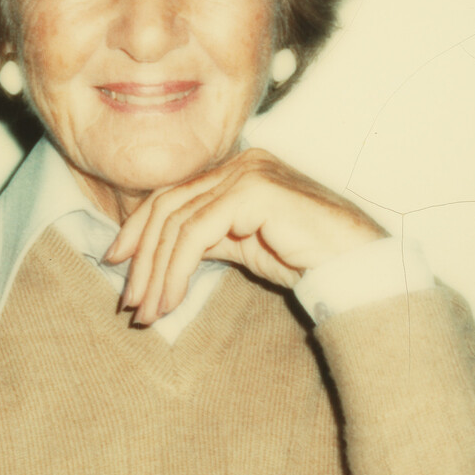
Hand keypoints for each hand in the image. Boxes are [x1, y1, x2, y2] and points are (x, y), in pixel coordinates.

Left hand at [103, 148, 385, 325]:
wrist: (357, 265)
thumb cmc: (308, 258)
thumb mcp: (246, 246)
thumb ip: (209, 238)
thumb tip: (163, 253)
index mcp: (237, 169)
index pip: (172, 195)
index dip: (138, 230)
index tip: (117, 264)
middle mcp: (240, 162)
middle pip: (167, 205)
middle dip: (141, 257)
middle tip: (130, 302)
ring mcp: (247, 172)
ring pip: (177, 221)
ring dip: (156, 272)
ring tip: (148, 311)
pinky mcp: (253, 191)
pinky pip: (196, 232)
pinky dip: (177, 269)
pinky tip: (172, 299)